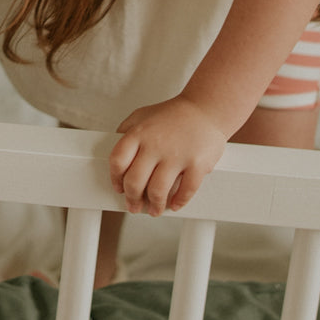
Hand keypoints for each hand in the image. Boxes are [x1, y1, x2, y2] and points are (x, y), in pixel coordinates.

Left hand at [109, 96, 227, 215]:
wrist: (205, 108)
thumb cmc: (172, 114)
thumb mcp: (141, 116)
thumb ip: (125, 131)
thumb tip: (114, 152)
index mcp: (138, 133)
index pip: (117, 161)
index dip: (115, 178)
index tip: (119, 188)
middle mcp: (155, 145)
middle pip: (134, 181)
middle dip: (132, 199)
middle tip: (134, 206)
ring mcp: (176, 156)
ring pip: (158, 191)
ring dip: (154, 206)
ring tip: (154, 210)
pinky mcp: (197, 164)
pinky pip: (186, 191)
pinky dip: (178, 202)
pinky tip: (174, 205)